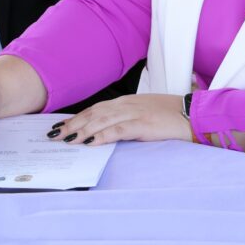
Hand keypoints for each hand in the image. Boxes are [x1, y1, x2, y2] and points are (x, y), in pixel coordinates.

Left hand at [47, 94, 192, 145]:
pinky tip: (91, 142)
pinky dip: (103, 135)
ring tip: (67, 139)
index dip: (77, 117)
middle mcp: (126, 105)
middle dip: (73, 124)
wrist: (190, 114)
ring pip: (102, 120)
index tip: (61, 126)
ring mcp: (134, 113)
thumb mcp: (143, 113)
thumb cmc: (168, 115)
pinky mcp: (143, 124)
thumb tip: (106, 130)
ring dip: (82, 130)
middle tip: (54, 134)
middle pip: (94, 114)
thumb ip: (125, 118)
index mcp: (126, 102)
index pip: (96, 109)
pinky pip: (118, 129)